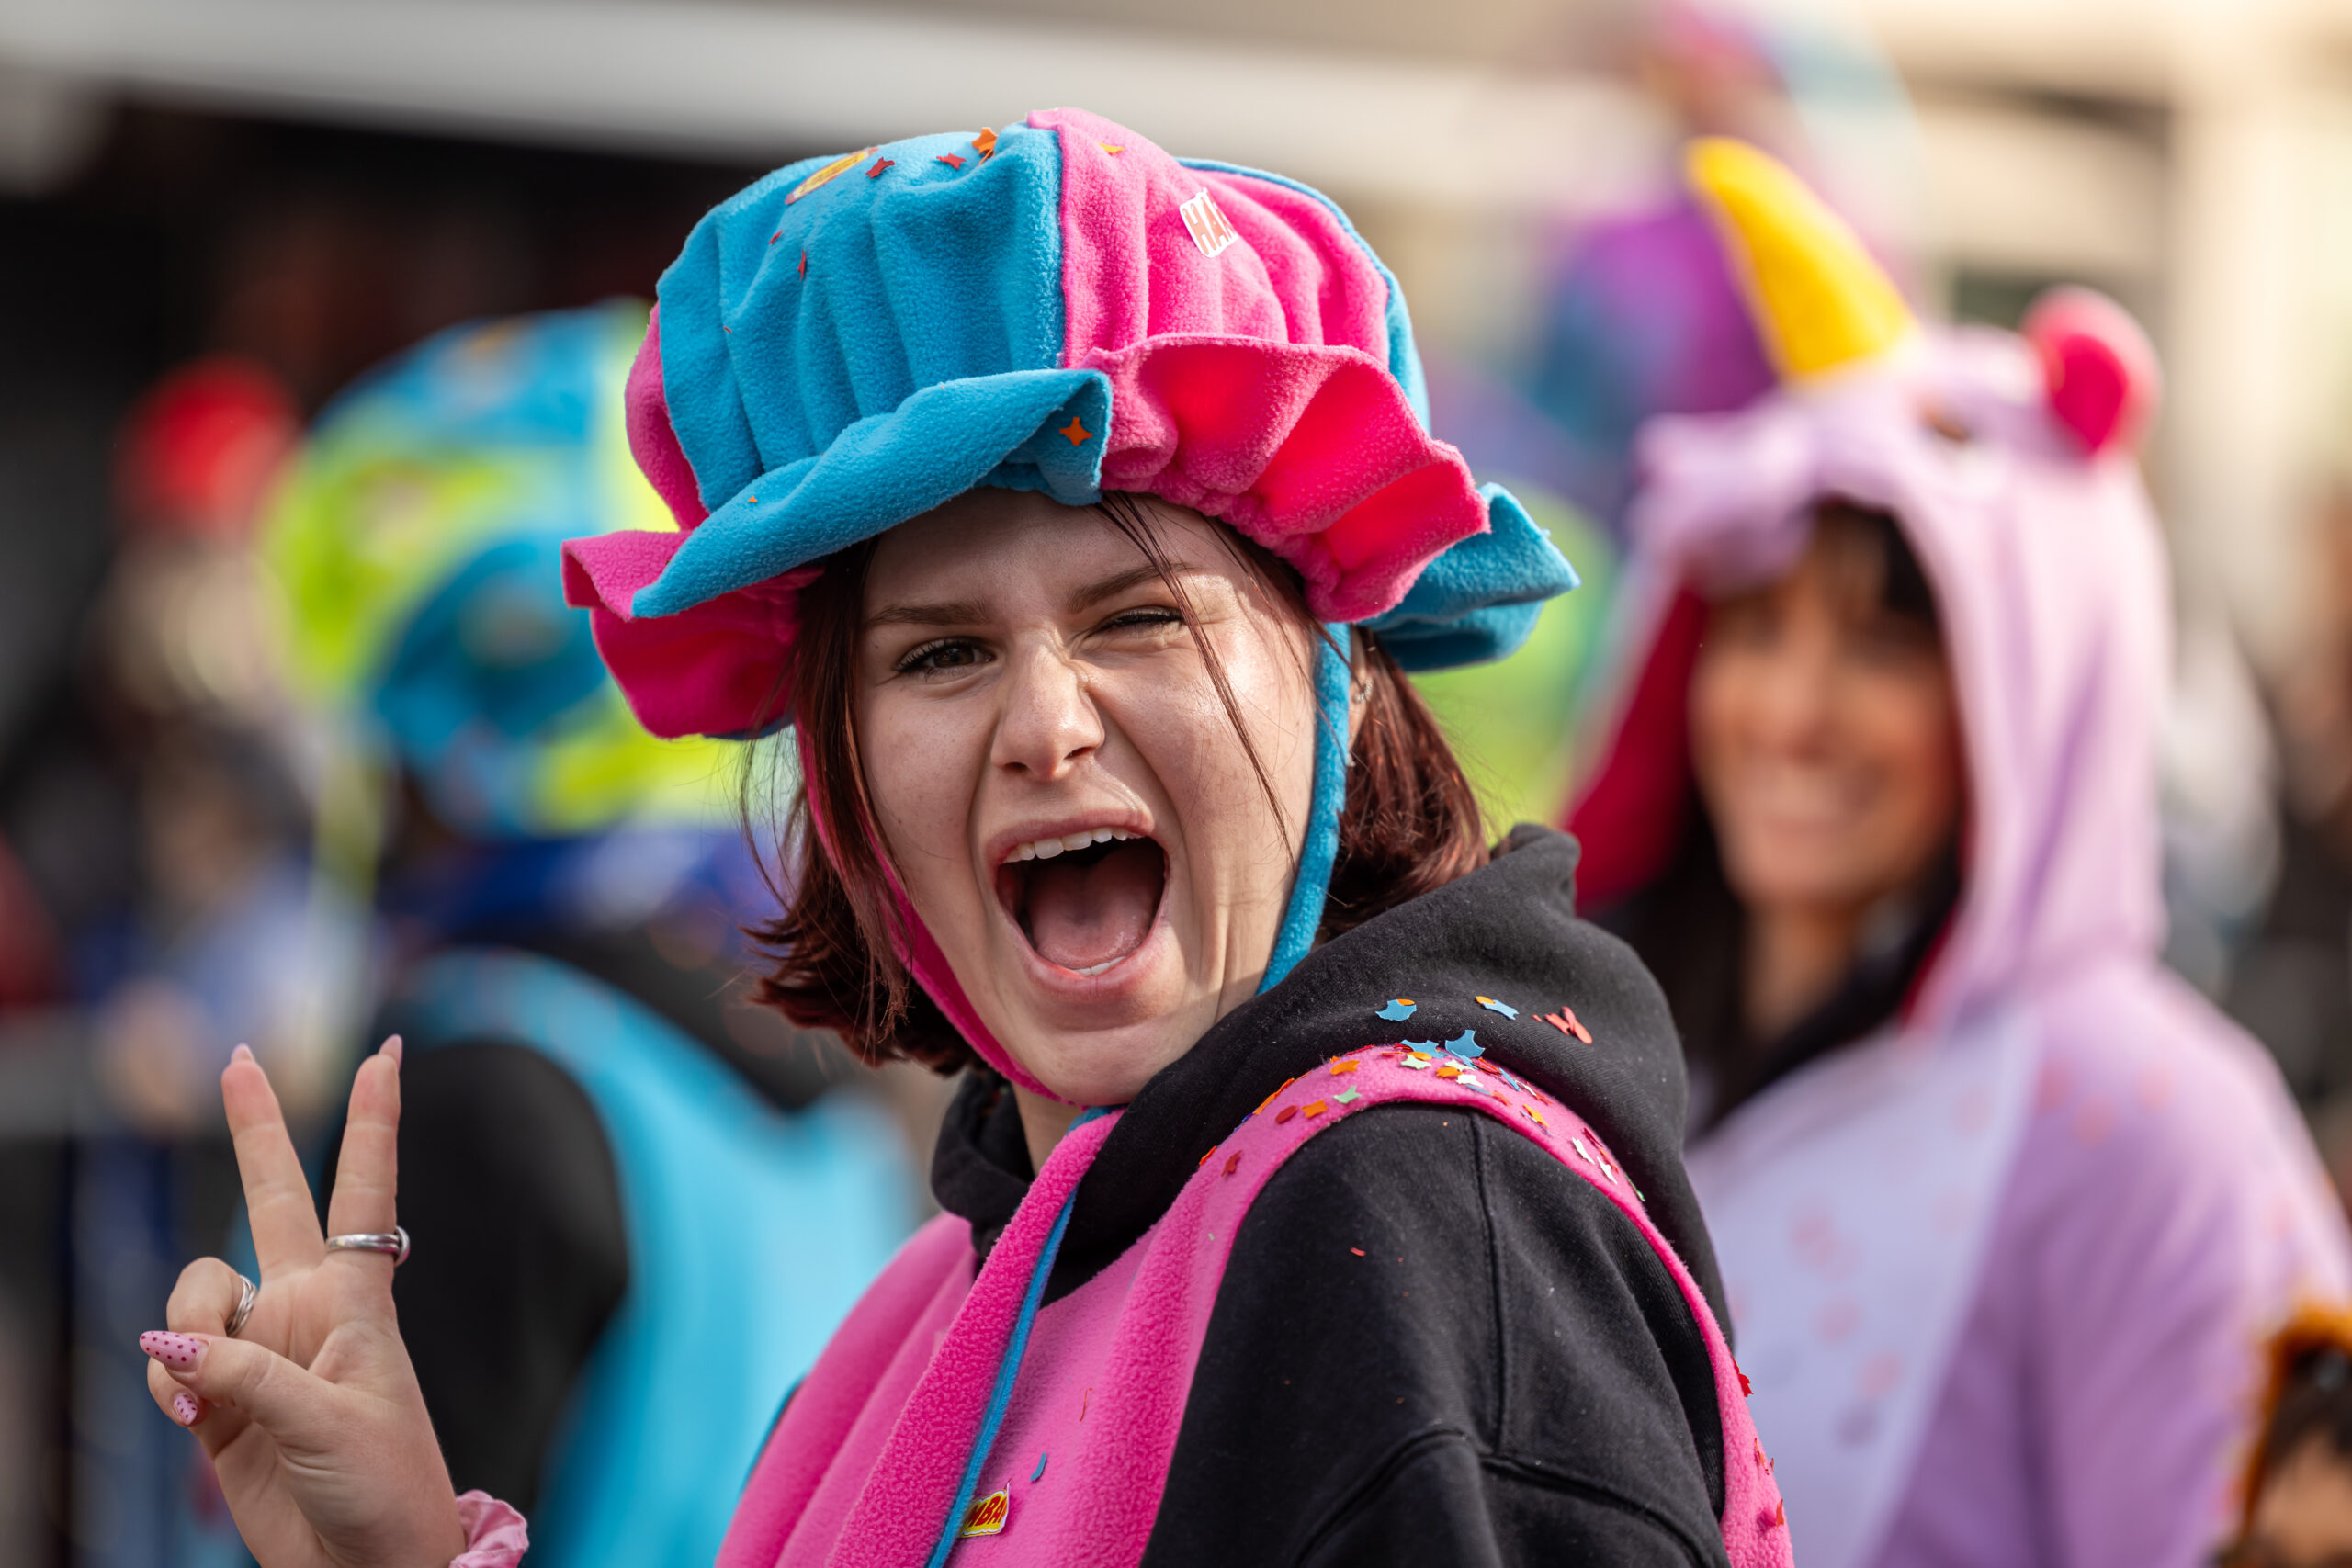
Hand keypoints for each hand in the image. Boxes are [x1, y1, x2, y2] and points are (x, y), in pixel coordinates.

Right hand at [144, 1038, 467, 1567]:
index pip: (367, 1188)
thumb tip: (172, 1344)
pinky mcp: (221, 1396)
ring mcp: (262, 1346)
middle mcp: (307, 1307)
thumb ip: (249, 1376)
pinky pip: (171, 1360)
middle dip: (256, 1127)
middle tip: (238, 1056)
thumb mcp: (330, 1423)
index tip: (387, 1051)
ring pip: (194, 1290)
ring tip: (204, 1395)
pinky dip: (168, 1382)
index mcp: (358, 1298)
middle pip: (274, 1197)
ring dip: (183, 1328)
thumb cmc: (383, 1486)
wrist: (367, 1561)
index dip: (373, 1118)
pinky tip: (191, 1419)